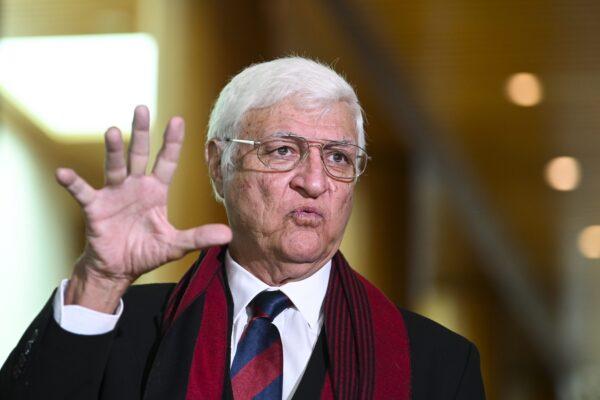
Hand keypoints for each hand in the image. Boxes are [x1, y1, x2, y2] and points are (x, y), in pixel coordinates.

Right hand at [56, 106, 231, 311]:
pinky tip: (63, 174)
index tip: (178, 120)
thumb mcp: (175, 245)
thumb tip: (229, 234)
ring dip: (113, 150)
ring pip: (114, 166)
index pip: (167, 161)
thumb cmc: (146, 252)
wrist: (118, 269)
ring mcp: (114, 194)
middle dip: (141, 132)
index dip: (172, 142)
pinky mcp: (95, 207)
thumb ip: (199, 237)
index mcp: (156, 191)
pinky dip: (72, 183)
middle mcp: (135, 186)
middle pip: (139, 154)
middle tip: (142, 108)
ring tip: (112, 131)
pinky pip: (82, 192)